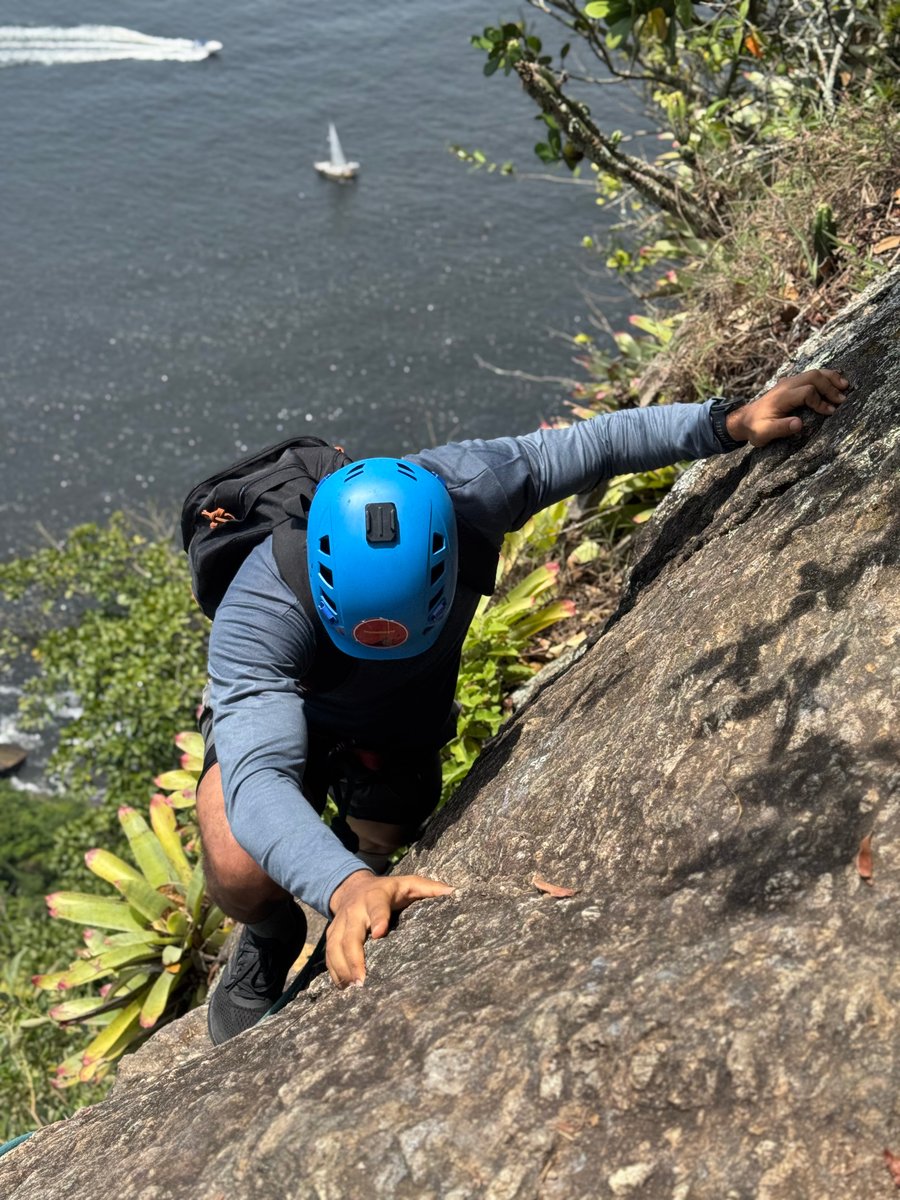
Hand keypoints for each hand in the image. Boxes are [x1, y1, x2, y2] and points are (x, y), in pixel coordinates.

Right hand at [326, 870, 452, 987]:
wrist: (352, 886)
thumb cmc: (388, 890)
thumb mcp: (409, 883)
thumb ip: (429, 888)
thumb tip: (454, 893)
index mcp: (376, 897)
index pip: (377, 907)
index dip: (378, 919)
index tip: (380, 933)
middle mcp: (355, 910)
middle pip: (350, 934)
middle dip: (354, 958)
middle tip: (362, 980)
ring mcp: (340, 923)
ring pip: (335, 947)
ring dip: (342, 969)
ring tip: (352, 989)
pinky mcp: (332, 935)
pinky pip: (329, 955)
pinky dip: (334, 972)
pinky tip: (342, 988)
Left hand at [727, 368, 849, 447]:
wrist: (744, 419)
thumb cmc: (755, 428)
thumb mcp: (764, 433)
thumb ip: (780, 428)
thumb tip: (799, 424)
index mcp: (781, 397)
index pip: (807, 392)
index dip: (820, 401)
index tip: (829, 412)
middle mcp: (786, 385)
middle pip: (813, 376)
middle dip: (830, 386)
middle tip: (843, 399)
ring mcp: (789, 382)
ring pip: (813, 372)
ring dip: (830, 378)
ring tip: (846, 386)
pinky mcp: (791, 384)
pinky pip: (811, 375)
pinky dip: (825, 377)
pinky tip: (836, 382)